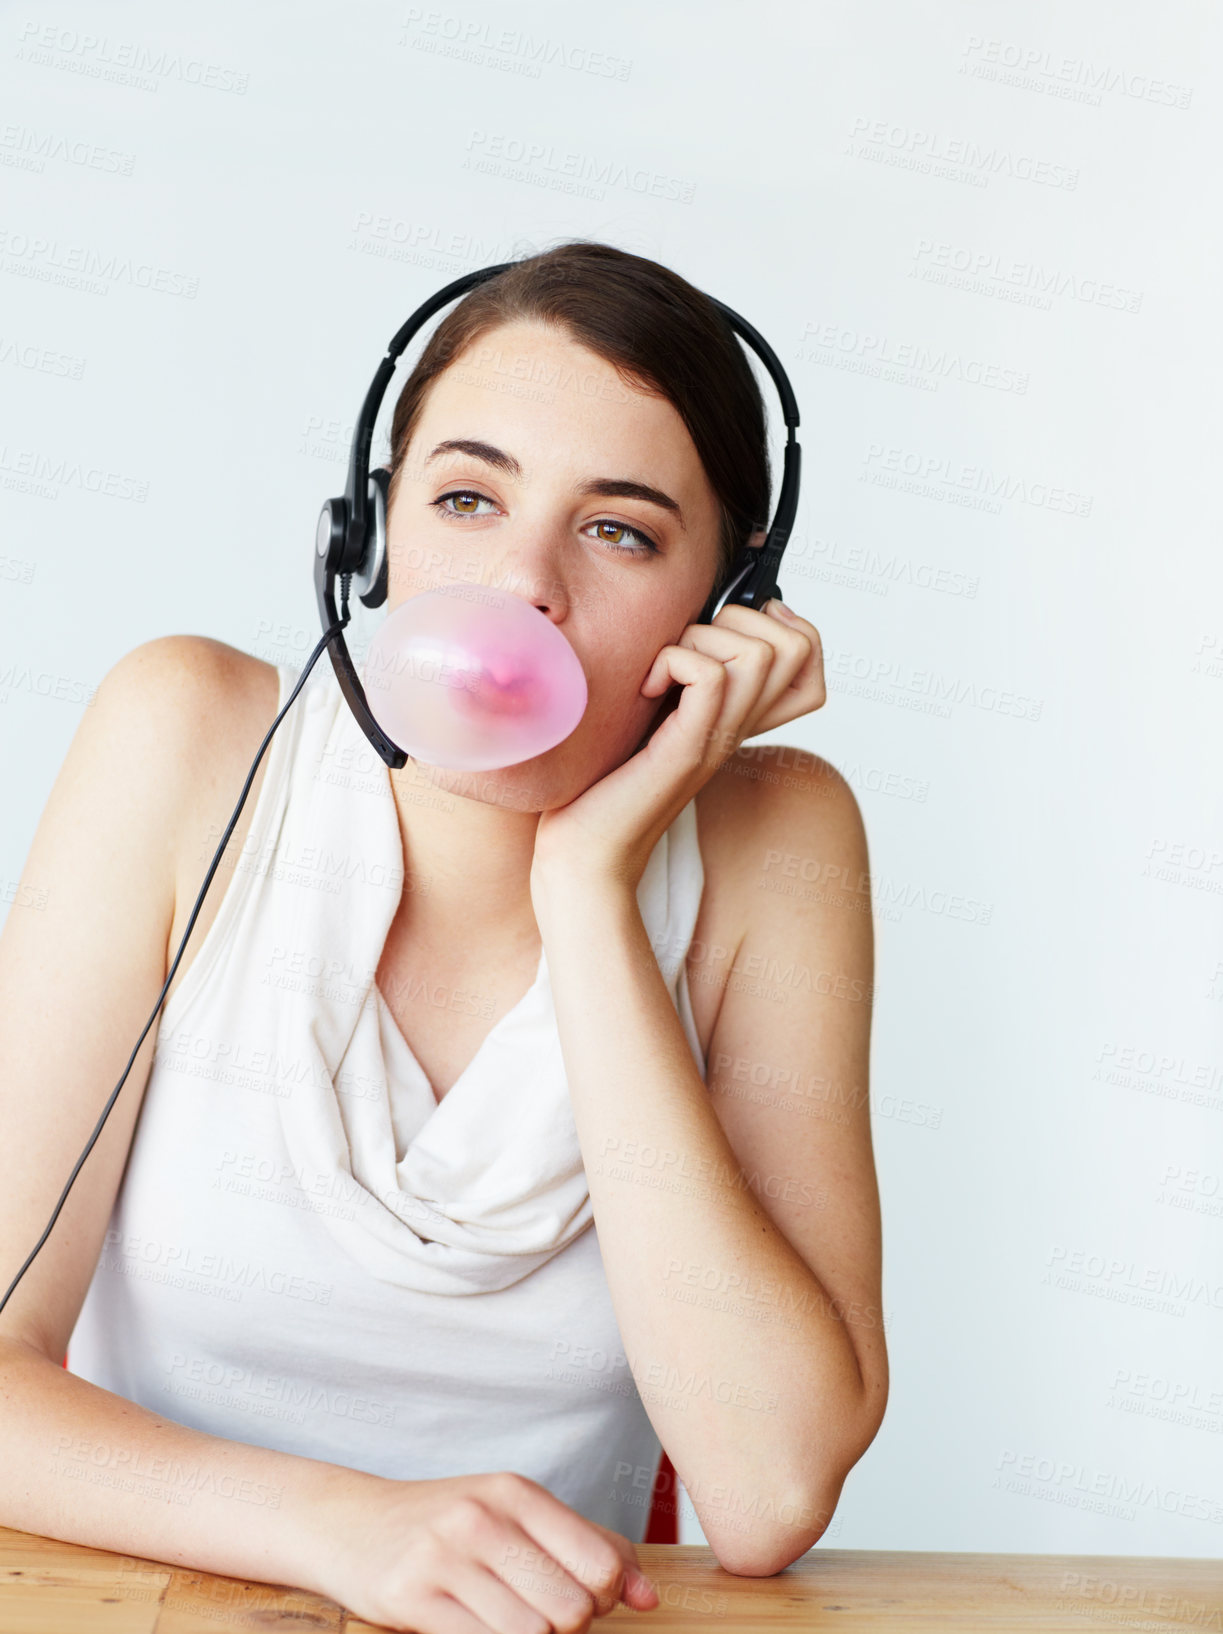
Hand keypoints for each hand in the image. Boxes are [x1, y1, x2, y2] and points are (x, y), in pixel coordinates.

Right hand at [313, 1468, 659, 1631]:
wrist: (349, 1523)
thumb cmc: (448, 1523)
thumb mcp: (515, 1515)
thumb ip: (587, 1547)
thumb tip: (649, 1598)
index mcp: (516, 1491)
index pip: (600, 1564)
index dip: (603, 1599)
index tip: (580, 1600)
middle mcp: (483, 1517)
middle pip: (571, 1608)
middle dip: (568, 1627)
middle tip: (540, 1615)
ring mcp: (445, 1557)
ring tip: (505, 1619)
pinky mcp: (411, 1597)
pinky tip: (476, 1626)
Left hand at [532, 598, 824, 893]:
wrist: (588, 849)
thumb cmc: (605, 778)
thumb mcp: (652, 705)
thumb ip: (678, 667)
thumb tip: (684, 614)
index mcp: (739, 714)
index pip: (808, 655)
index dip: (783, 622)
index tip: (727, 623)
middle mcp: (741, 726)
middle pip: (796, 646)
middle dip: (738, 619)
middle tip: (687, 648)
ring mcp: (720, 739)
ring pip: (760, 654)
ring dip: (703, 638)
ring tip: (664, 670)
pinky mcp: (687, 750)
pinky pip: (710, 677)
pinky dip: (674, 661)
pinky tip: (646, 688)